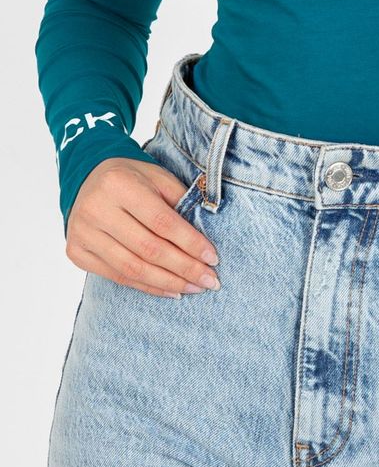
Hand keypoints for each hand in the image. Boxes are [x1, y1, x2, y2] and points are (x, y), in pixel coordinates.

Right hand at [65, 157, 219, 296]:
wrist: (88, 177)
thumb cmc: (132, 178)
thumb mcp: (158, 177)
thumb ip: (180, 202)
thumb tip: (204, 241)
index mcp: (119, 184)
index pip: (162, 222)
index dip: (190, 243)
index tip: (213, 258)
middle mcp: (96, 209)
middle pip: (149, 249)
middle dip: (184, 268)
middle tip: (210, 281)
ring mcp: (83, 233)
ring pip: (133, 268)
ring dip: (168, 282)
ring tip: (194, 288)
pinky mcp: (76, 252)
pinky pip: (117, 276)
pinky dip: (146, 286)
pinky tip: (169, 290)